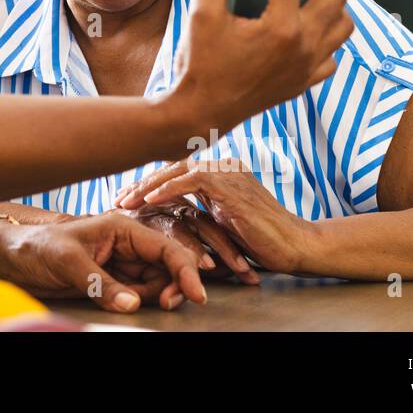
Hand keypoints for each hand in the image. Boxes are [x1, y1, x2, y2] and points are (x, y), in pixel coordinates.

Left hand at [0, 213, 207, 312]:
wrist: (12, 258)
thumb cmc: (36, 247)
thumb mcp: (67, 261)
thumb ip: (101, 283)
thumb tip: (132, 304)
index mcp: (121, 227)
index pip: (163, 247)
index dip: (184, 269)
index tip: (195, 294)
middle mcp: (126, 244)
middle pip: (166, 267)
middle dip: (172, 286)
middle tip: (165, 306)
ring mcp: (120, 264)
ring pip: (154, 283)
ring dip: (155, 296)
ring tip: (134, 303)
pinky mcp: (111, 281)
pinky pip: (137, 294)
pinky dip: (139, 302)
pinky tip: (128, 305)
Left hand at [115, 160, 316, 274]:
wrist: (295, 246)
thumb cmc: (261, 240)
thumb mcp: (221, 221)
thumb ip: (200, 210)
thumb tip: (169, 214)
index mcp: (221, 172)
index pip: (176, 171)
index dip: (148, 184)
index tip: (125, 199)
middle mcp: (224, 166)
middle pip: (172, 166)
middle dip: (141, 183)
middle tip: (117, 199)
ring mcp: (229, 172)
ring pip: (178, 169)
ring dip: (148, 185)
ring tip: (126, 201)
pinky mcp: (232, 185)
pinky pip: (193, 179)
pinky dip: (169, 188)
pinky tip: (149, 201)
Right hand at [170, 0, 353, 138]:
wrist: (200, 115)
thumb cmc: (199, 67)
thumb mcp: (201, 13)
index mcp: (280, 27)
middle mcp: (303, 46)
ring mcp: (308, 66)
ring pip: (343, 23)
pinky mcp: (305, 81)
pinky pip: (332, 52)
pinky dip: (328, 33)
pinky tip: (310, 23)